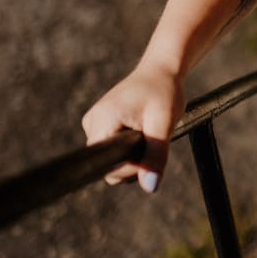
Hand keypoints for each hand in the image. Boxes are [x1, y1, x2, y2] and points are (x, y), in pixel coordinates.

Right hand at [81, 62, 185, 192]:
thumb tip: (150, 187)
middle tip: (153, 137)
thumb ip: (155, 155)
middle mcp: (92, 123)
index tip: (150, 148)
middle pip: (109, 166)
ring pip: (112, 158)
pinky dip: (128, 145)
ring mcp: (94, 122)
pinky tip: (140, 128)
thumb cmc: (164, 92)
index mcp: (102, 121)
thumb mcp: (164, 123)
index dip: (131, 167)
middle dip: (134, 161)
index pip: (108, 167)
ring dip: (132, 153)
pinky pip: (112, 147)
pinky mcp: (100, 123)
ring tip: (147, 129)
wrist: (161, 70)